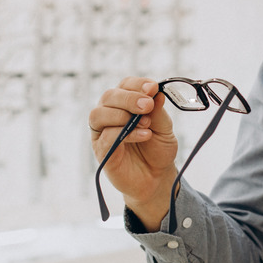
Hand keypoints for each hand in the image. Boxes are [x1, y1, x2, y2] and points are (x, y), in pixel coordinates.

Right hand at [89, 77, 178, 228]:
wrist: (156, 178)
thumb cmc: (157, 150)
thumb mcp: (164, 128)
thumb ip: (158, 111)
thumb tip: (156, 92)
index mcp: (124, 104)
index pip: (124, 85)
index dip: (137, 84)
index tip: (152, 87)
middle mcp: (109, 115)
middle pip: (109, 96)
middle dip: (130, 98)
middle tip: (148, 104)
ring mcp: (102, 133)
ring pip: (99, 114)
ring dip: (123, 114)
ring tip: (145, 123)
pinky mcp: (102, 151)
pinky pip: (106, 137)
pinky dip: (127, 133)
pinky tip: (145, 135)